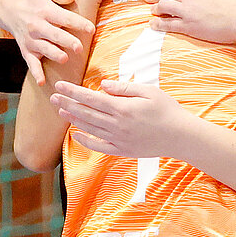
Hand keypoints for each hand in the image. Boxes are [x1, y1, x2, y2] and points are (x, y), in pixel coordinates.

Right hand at [7, 0, 94, 85]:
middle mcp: (37, 26)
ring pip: (44, 49)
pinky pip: (31, 63)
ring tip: (64, 59)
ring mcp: (31, 40)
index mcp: (45, 11)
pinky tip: (42, 82)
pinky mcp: (26, 50)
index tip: (91, 29)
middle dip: (67, 41)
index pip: (64, 18)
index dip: (78, 23)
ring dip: (54, 54)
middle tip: (79, 48)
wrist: (9, 8)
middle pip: (54, 35)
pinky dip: (36, 73)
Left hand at [50, 79, 187, 160]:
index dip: (72, 91)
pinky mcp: (123, 151)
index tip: (60, 85)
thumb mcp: (149, 91)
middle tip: (53, 97)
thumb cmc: (168, 111)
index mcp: (122, 108)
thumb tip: (103, 85)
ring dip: (73, 119)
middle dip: (67, 104)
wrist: (182, 137)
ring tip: (61, 111)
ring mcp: (118, 139)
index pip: (90, 98)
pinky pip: (99, 147)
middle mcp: (117, 125)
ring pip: (89, 128)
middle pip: (85, 113)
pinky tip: (76, 135)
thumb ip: (124, 88)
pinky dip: (85, 141)